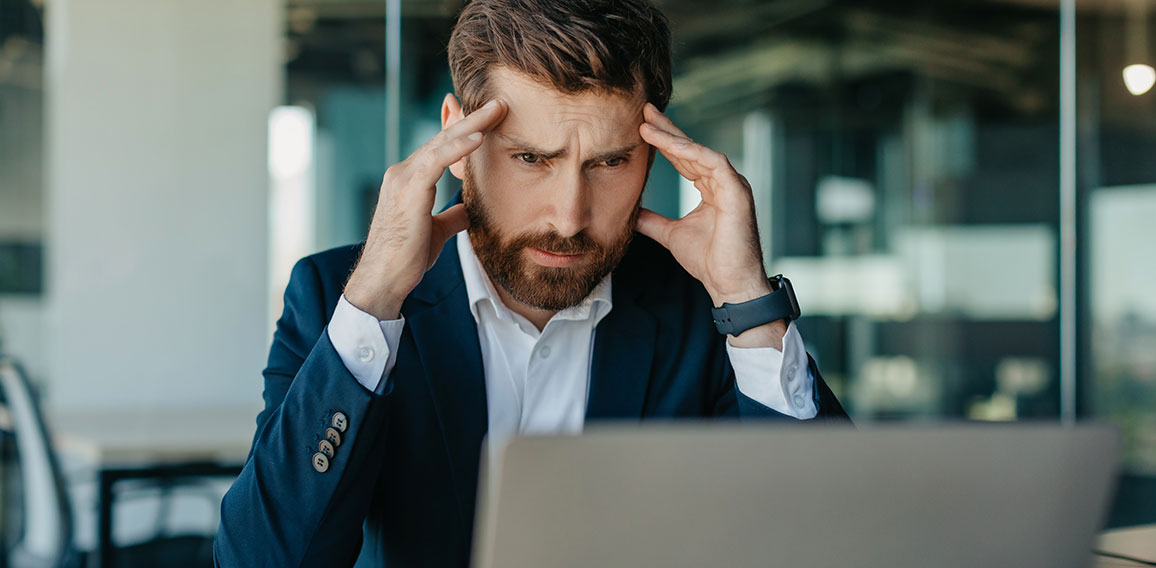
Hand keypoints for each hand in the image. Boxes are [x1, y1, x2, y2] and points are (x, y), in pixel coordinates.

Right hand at [344, 99, 507, 319]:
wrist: (382, 280)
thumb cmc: (405, 259)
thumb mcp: (435, 232)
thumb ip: (449, 217)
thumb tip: (465, 209)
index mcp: (409, 180)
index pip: (440, 148)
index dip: (464, 131)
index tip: (488, 118)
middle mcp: (403, 173)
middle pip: (443, 138)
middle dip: (472, 119)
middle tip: (498, 103)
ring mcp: (402, 179)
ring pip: (441, 143)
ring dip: (471, 124)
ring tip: (496, 110)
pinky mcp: (408, 191)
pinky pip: (436, 161)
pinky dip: (458, 147)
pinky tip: (479, 137)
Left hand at [636, 104, 783, 346]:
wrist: (729, 284)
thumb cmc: (709, 262)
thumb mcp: (671, 235)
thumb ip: (653, 221)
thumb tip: (631, 212)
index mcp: (712, 189)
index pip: (685, 158)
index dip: (663, 142)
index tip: (641, 127)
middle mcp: (724, 182)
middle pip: (691, 148)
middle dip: (667, 129)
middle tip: (644, 110)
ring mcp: (733, 185)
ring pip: (700, 152)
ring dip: (674, 137)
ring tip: (648, 125)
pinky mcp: (738, 191)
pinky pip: (714, 163)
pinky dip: (692, 152)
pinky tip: (671, 144)